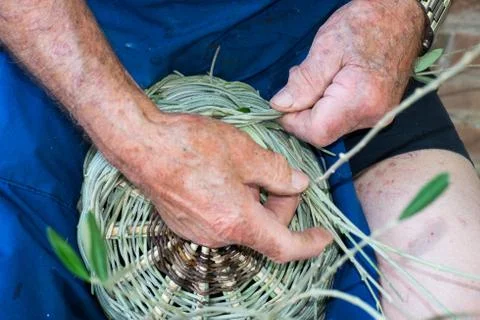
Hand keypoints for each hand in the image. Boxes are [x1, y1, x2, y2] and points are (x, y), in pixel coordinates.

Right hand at [112, 110, 332, 262]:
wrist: (142, 145)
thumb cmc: (190, 146)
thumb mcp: (245, 152)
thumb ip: (278, 172)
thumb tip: (298, 183)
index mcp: (237, 221)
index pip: (284, 246)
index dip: (309, 244)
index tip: (324, 237)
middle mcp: (218, 235)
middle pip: (264, 231)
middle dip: (279, 205)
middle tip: (278, 174)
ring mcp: (199, 232)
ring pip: (243, 224)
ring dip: (255, 203)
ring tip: (244, 169)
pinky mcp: (186, 224)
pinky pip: (222, 221)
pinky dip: (235, 205)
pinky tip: (224, 177)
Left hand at [270, 0, 425, 145]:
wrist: (401, 16)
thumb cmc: (366, 24)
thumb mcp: (326, 47)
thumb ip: (303, 82)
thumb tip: (280, 106)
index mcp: (361, 100)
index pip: (316, 132)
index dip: (292, 122)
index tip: (281, 102)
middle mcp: (373, 117)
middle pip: (323, 132)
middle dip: (302, 112)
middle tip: (300, 79)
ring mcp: (378, 118)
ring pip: (332, 127)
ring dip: (314, 108)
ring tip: (318, 75)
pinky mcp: (378, 114)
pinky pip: (343, 120)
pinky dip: (328, 106)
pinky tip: (330, 83)